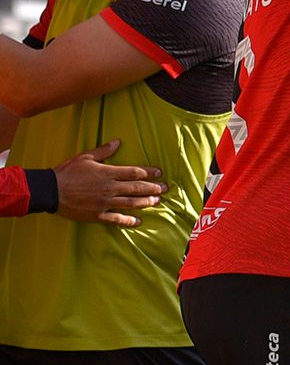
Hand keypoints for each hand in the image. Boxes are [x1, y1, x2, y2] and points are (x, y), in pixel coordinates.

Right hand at [53, 140, 167, 226]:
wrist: (49, 191)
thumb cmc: (67, 172)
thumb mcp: (85, 157)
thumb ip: (104, 151)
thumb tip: (118, 142)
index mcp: (108, 173)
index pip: (134, 172)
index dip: (149, 173)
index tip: (159, 173)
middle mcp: (110, 188)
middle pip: (137, 188)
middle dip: (153, 188)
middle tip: (165, 188)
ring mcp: (105, 203)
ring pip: (130, 203)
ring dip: (145, 202)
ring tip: (157, 202)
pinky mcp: (97, 215)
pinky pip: (116, 219)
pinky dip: (128, 221)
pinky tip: (138, 221)